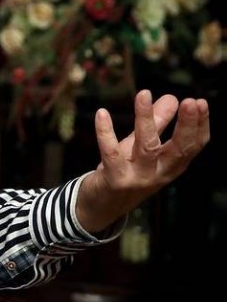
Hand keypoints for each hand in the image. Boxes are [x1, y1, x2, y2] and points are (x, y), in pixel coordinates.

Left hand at [76, 89, 209, 233]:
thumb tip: (171, 98)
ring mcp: (137, 179)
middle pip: (177, 149)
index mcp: (170, 166)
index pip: (192, 147)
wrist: (99, 207)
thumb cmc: (124, 171)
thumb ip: (157, 125)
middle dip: (186, 125)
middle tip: (191, 101)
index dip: (200, 126)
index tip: (201, 103)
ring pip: (146, 148)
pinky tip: (102, 113)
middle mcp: (158, 174)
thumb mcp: (142, 148)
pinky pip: (111, 154)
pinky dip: (105, 133)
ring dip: (145, 120)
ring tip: (144, 94)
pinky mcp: (114, 180)